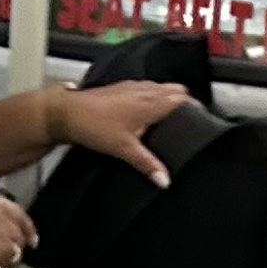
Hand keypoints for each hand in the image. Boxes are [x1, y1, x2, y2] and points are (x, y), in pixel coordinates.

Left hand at [55, 79, 189, 185]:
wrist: (67, 113)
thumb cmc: (94, 125)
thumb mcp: (125, 150)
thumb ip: (148, 165)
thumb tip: (165, 180)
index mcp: (151, 102)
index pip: (183, 99)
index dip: (194, 108)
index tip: (200, 119)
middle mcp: (144, 90)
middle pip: (175, 90)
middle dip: (183, 102)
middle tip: (185, 119)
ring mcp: (131, 86)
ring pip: (160, 87)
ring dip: (166, 97)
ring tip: (168, 115)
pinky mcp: (120, 88)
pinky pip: (144, 88)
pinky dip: (150, 96)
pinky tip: (143, 111)